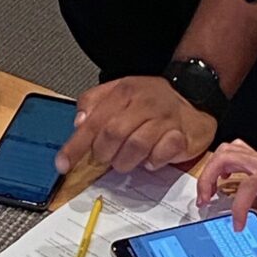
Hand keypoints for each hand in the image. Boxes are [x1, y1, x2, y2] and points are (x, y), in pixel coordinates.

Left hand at [55, 77, 216, 175]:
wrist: (193, 95)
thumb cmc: (150, 100)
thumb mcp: (118, 93)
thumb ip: (94, 104)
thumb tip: (78, 122)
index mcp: (123, 92)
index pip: (93, 121)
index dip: (76, 146)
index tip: (63, 164)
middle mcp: (144, 103)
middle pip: (112, 135)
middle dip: (104, 153)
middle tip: (106, 158)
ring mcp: (164, 119)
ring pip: (136, 147)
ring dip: (126, 161)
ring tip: (127, 160)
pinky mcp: (181, 136)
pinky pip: (161, 155)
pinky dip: (152, 162)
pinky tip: (150, 159)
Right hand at [196, 139, 256, 233]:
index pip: (247, 186)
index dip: (238, 207)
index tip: (238, 225)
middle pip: (224, 158)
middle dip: (207, 179)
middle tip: (204, 200)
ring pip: (225, 152)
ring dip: (211, 170)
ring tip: (208, 191)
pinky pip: (234, 153)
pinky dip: (221, 165)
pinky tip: (223, 179)